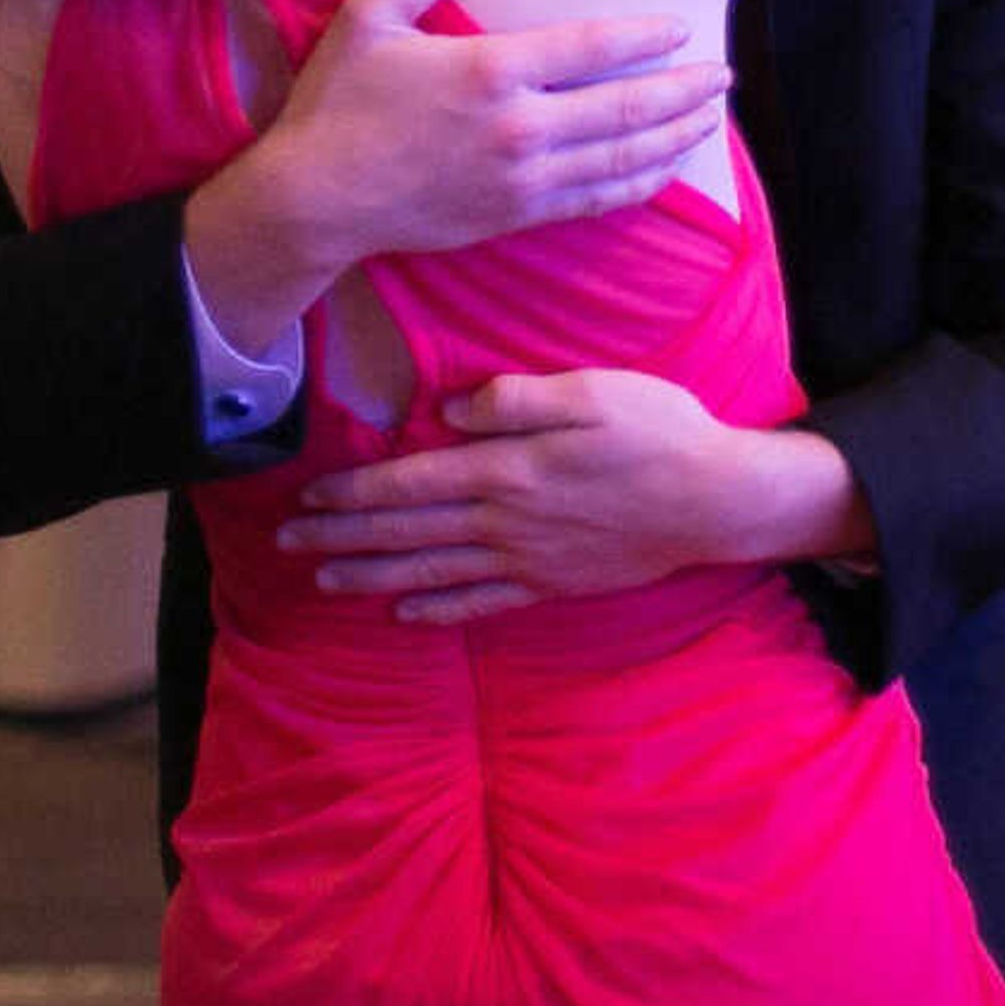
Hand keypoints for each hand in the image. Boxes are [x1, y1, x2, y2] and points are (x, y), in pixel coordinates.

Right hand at [202, 0, 726, 285]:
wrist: (314, 199)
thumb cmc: (336, 102)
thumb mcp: (369, 17)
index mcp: (489, 69)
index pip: (591, 48)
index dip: (644, 37)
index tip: (681, 27)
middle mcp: (518, 126)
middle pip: (625, 107)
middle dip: (683, 90)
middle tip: (723, 75)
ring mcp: (521, 177)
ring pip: (620, 158)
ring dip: (673, 137)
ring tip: (709, 119)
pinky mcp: (513, 216)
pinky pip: (593, 200)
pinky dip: (636, 184)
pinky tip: (662, 172)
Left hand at [275, 368, 856, 623]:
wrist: (718, 501)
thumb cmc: (657, 431)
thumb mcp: (591, 391)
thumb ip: (515, 400)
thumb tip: (447, 410)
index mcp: (508, 470)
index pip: (412, 485)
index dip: (354, 493)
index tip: (307, 497)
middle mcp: (507, 522)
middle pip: (408, 532)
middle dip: (342, 537)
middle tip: (286, 544)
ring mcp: (528, 559)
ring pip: (433, 571)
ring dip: (372, 575)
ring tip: (323, 580)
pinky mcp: (551, 582)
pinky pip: (482, 603)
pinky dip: (438, 610)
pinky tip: (403, 613)